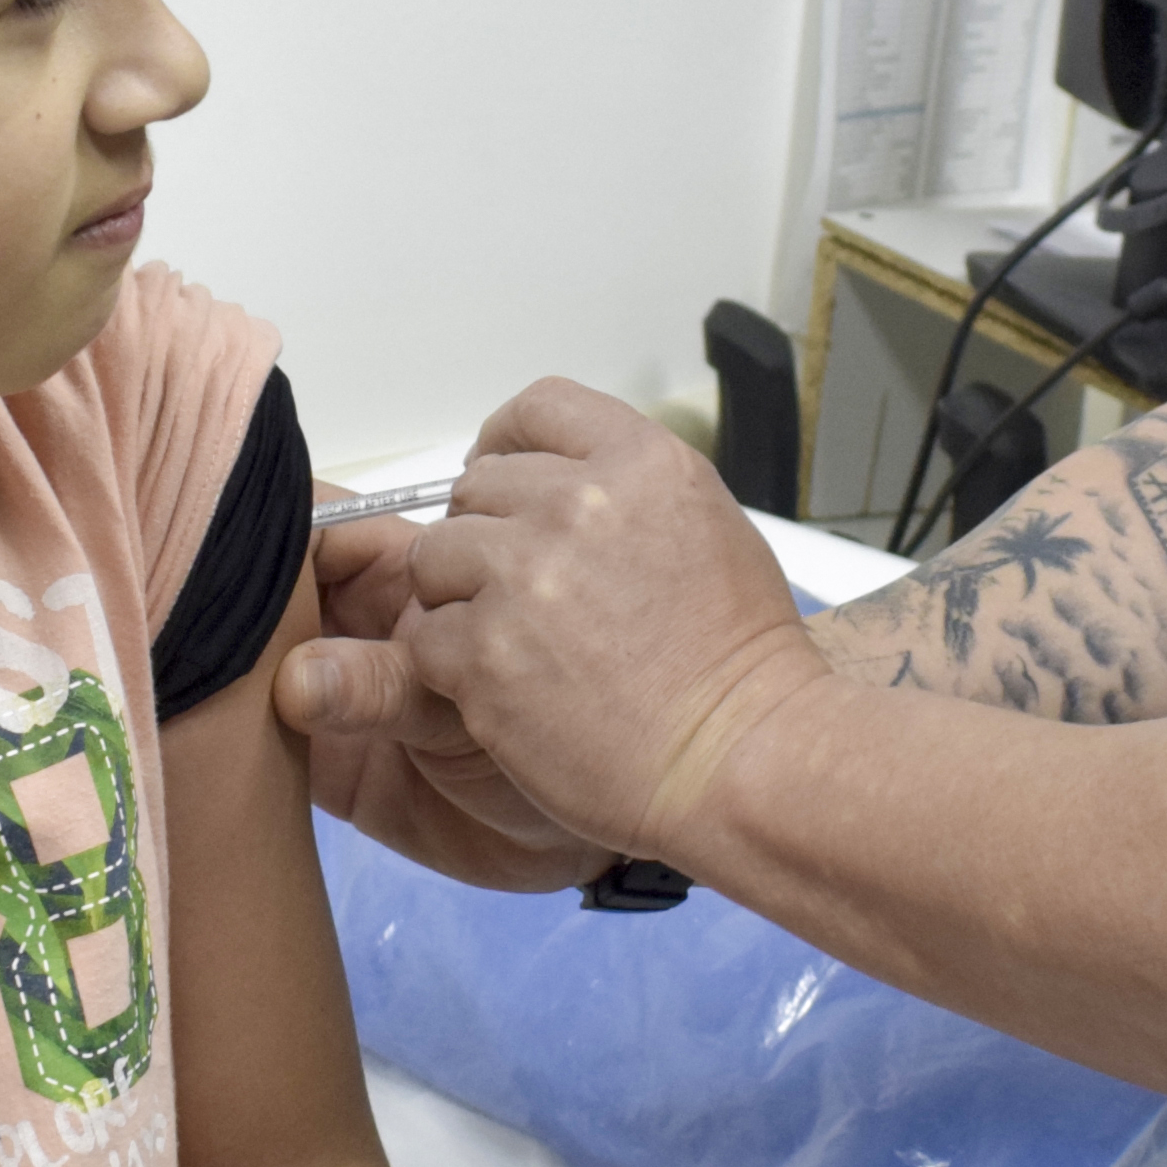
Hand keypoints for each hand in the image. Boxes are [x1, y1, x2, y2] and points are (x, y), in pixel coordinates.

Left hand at [278, 382, 825, 866]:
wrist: (742, 758)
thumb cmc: (737, 662)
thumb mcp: (710, 527)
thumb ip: (627, 492)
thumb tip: (561, 484)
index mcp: (639, 464)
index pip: (536, 408)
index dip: (507, 444)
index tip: (501, 477)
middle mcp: (578, 506)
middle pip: (475, 487)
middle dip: (486, 536)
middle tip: (519, 592)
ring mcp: (525, 578)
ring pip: (434, 556)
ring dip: (457, 597)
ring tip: (511, 643)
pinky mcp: (485, 653)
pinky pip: (424, 635)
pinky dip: (449, 664)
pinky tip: (503, 687)